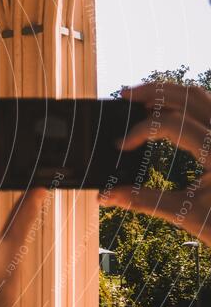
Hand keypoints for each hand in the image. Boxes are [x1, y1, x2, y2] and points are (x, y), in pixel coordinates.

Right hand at [106, 82, 210, 244]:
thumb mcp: (187, 214)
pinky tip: (168, 111)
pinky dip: (186, 102)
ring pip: (201, 96)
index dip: (140, 131)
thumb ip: (144, 201)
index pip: (171, 124)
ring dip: (170, 92)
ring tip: (142, 98)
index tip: (120, 145)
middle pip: (187, 95)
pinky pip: (208, 107)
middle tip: (124, 95)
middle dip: (152, 91)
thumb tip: (106, 196)